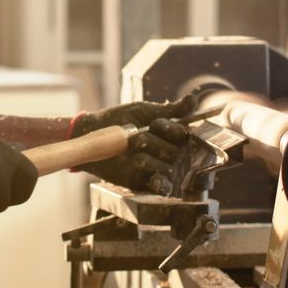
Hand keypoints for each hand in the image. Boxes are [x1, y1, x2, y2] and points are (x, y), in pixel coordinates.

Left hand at [71, 96, 196, 193]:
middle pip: (176, 152)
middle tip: (135, 139)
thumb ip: (170, 110)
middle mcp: (168, 152)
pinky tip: (155, 178)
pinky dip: (161, 183)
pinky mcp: (145, 182)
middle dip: (154, 143)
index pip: (184, 134)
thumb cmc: (118, 120)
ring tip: (131, 153)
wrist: (92, 136)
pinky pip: (163, 187)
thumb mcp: (144, 112)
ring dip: (149, 159)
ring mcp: (158, 168)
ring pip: (168, 167)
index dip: (171, 130)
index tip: (155, 124)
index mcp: (170, 134)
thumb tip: (194, 100)